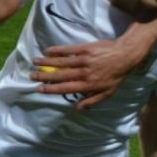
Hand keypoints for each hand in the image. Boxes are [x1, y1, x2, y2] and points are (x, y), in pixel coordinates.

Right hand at [33, 28, 155, 108]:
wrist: (125, 55)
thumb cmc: (117, 76)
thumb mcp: (107, 93)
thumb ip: (92, 100)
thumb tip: (77, 108)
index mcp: (88, 85)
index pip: (65, 88)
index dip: (52, 89)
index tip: (40, 89)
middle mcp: (83, 73)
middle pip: (60, 76)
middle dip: (44, 76)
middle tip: (32, 76)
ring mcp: (83, 60)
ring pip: (61, 62)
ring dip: (46, 62)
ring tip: (35, 62)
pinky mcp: (85, 48)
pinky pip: (68, 50)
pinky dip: (57, 51)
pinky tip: (47, 51)